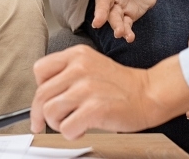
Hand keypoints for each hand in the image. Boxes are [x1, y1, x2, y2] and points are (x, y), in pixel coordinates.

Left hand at [31, 46, 188, 138]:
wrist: (149, 93)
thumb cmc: (121, 85)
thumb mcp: (92, 66)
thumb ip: (68, 74)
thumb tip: (43, 97)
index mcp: (77, 55)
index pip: (40, 70)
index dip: (39, 89)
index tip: (42, 102)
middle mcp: (79, 68)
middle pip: (41, 95)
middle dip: (40, 115)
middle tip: (43, 124)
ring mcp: (86, 88)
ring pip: (49, 112)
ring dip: (57, 124)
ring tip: (71, 122)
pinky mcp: (94, 109)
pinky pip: (65, 128)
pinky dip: (71, 133)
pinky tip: (82, 129)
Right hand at [84, 0, 159, 41]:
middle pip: (103, 1)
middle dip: (100, 12)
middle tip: (97, 22)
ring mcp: (118, 3)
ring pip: (113, 15)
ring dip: (114, 25)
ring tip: (119, 33)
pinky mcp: (128, 14)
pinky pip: (125, 24)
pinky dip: (126, 31)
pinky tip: (129, 38)